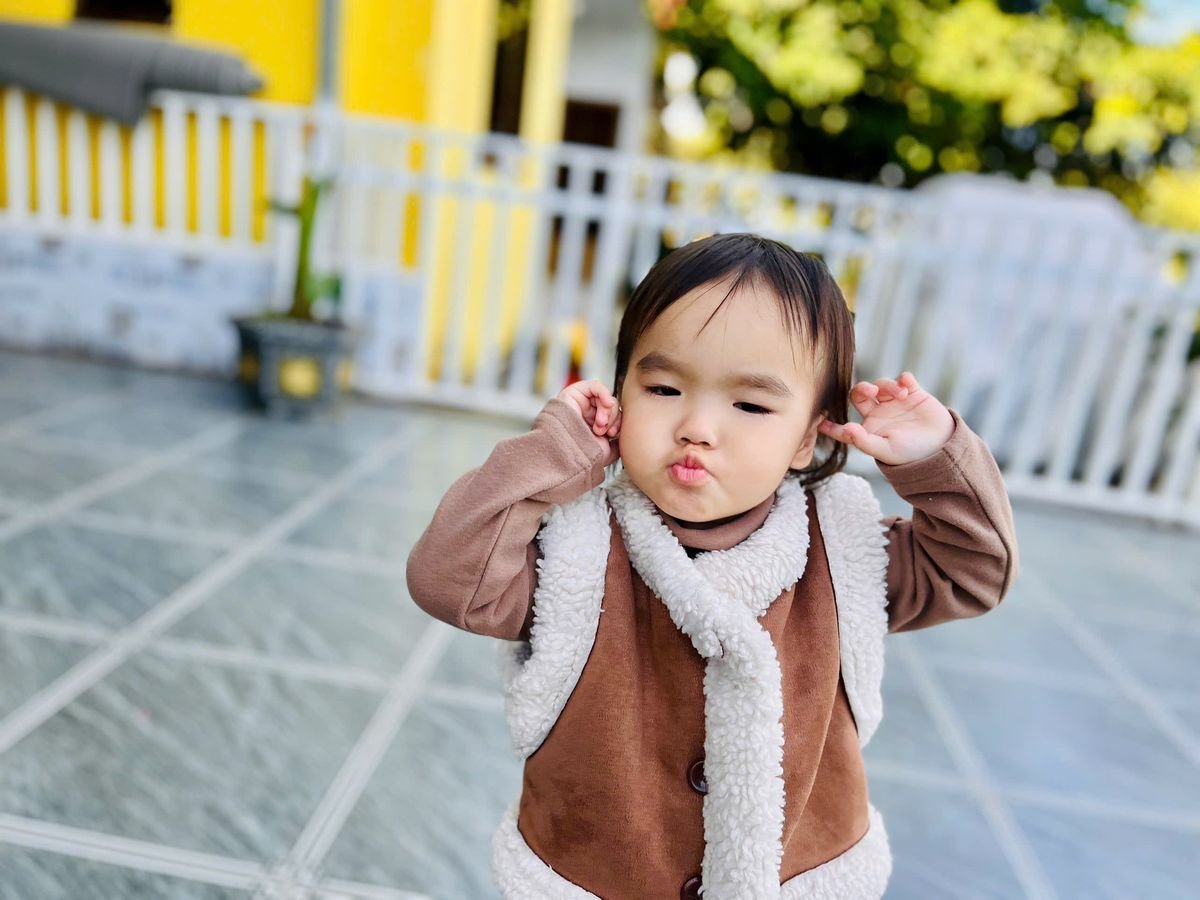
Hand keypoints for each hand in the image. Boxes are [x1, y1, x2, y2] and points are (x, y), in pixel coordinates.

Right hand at [557, 379, 621, 465]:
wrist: (566, 455)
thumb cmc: (582, 456)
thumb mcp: (608, 451)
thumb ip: (618, 442)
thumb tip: (626, 436)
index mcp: (593, 426)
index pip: (613, 416)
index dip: (617, 422)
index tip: (614, 434)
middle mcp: (586, 414)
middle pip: (610, 406)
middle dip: (612, 418)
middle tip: (605, 431)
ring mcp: (580, 403)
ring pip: (604, 397)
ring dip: (607, 410)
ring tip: (600, 425)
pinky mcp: (573, 393)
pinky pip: (595, 386)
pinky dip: (605, 394)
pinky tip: (606, 404)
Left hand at [817, 372, 953, 465]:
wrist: (942, 448)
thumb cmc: (911, 454)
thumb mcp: (886, 450)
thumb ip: (865, 441)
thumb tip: (847, 429)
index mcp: (869, 429)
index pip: (844, 426)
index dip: (831, 425)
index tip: (819, 422)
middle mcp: (878, 413)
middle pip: (859, 394)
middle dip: (862, 388)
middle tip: (871, 391)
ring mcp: (895, 402)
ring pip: (881, 385)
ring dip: (888, 385)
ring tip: (902, 395)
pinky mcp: (913, 393)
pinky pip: (904, 379)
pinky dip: (903, 379)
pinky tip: (907, 386)